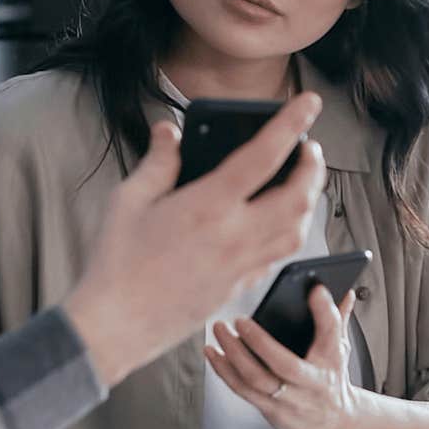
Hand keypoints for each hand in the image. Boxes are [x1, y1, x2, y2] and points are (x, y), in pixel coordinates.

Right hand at [62, 93, 325, 386]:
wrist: (115, 325)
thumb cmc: (116, 264)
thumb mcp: (128, 200)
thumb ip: (157, 162)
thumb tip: (169, 132)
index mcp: (208, 206)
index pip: (264, 156)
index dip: (291, 124)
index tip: (308, 103)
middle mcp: (234, 236)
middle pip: (298, 196)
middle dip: (313, 167)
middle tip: (310, 148)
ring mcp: (241, 265)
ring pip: (298, 230)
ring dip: (309, 201)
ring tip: (302, 182)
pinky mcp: (238, 287)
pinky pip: (279, 256)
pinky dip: (290, 232)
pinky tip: (279, 222)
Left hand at [205, 284, 362, 428]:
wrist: (334, 423)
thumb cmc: (331, 379)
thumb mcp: (339, 349)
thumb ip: (337, 320)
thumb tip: (344, 292)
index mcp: (331, 361)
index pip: (332, 333)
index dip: (325, 311)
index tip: (315, 290)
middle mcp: (311, 384)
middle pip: (285, 365)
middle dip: (260, 342)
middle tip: (240, 320)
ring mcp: (290, 400)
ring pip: (257, 380)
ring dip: (233, 355)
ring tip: (220, 332)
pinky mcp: (271, 410)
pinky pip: (243, 390)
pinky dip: (224, 371)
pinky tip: (214, 354)